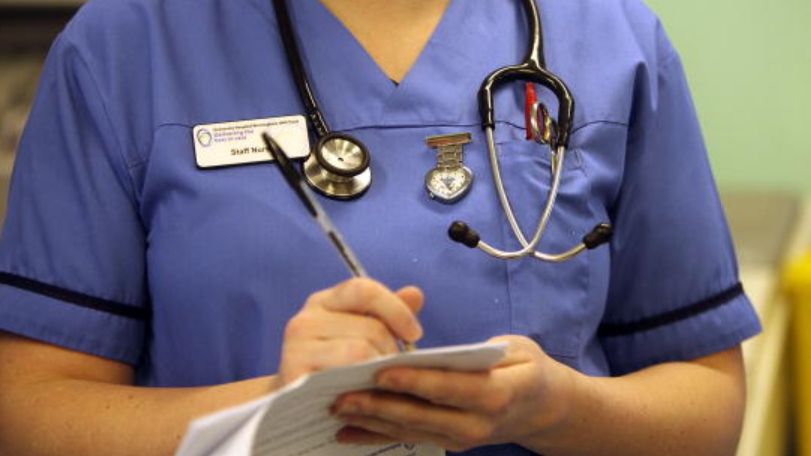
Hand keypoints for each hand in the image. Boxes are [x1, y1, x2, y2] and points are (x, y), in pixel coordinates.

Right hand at [277, 278, 423, 385]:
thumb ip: (387, 315)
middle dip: (391, 351)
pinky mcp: (294, 376)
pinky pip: (344, 376)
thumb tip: (415, 294)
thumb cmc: (334, 369)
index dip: (396, 310)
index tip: (415, 334)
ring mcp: (295, 348)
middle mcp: (305, 320)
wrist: (293, 409)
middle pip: (371, 327)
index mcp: (323, 303)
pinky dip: (363, 387)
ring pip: (360, 351)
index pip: (364, 290)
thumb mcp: (359, 336)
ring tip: (379, 384)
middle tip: (393, 371)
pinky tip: (366, 395)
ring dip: (380, 371)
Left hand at [331, 335, 574, 451]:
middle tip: (344, 396)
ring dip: (371, 422)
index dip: (416, 382)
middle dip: (380, 407)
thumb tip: (440, 352)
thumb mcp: (517, 349)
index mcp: (498, 393)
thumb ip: (481, 351)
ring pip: (411, 430)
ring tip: (339, 410)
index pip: (451, 387)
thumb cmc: (527, 369)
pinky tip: (348, 433)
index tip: (382, 372)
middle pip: (423, 415)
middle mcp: (478, 423)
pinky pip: (408, 439)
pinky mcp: (448, 442)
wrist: (544, 410)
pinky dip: (376, 436)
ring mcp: (461, 438)